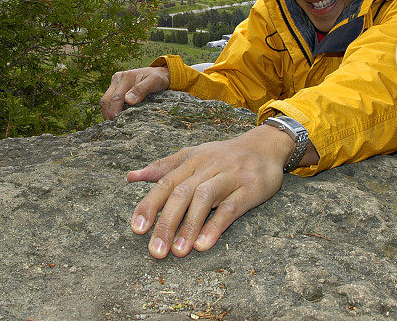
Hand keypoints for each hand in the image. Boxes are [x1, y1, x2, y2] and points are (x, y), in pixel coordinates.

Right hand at [100, 66, 170, 119]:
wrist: (159, 74)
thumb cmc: (158, 79)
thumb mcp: (155, 82)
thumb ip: (142, 89)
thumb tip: (128, 100)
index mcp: (126, 77)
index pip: (117, 97)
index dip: (115, 111)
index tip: (117, 122)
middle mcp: (118, 79)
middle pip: (107, 100)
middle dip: (109, 114)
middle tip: (114, 127)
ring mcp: (115, 83)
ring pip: (105, 101)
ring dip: (107, 113)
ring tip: (113, 125)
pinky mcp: (115, 88)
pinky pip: (109, 100)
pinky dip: (110, 110)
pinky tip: (115, 119)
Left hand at [127, 125, 294, 258]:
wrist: (266, 146)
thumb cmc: (223, 156)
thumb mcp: (192, 155)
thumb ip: (163, 167)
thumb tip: (131, 177)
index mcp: (191, 162)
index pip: (165, 183)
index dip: (150, 205)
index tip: (137, 228)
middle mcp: (207, 168)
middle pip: (181, 193)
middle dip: (166, 223)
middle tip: (155, 250)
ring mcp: (228, 178)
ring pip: (204, 199)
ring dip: (189, 226)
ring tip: (178, 251)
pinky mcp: (249, 189)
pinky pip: (230, 207)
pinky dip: (216, 225)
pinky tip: (204, 243)